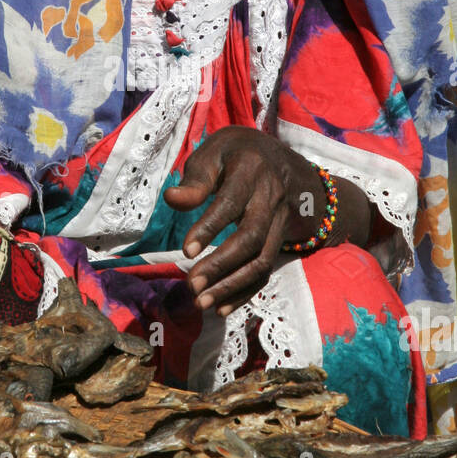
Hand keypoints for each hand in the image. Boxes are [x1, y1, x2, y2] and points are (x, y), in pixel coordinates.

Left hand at [164, 127, 308, 316]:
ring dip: (232, 286)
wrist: (285, 161)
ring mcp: (279, 222)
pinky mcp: (279, 240)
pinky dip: (246, 291)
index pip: (232, 203)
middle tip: (192, 285)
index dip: (210, 228)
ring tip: (202, 302)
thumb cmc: (238, 154)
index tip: (185, 251)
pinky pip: (266, 269)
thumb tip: (171, 199)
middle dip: (221, 265)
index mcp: (251, 171)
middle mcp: (271, 198)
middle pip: (251, 237)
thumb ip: (196, 178)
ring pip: (262, 259)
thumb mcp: (216, 151)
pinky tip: (222, 307)